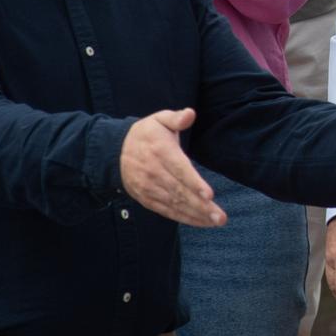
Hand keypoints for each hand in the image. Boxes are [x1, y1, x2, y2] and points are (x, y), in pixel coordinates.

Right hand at [120, 109, 225, 227]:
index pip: (179, 169)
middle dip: (201, 206)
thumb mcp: (159, 119)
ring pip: (175, 204)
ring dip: (196, 215)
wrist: (115, 151)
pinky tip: (201, 222)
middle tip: (220, 216)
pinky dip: (184, 218)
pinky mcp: (146, 199)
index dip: (194, 183)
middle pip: (179, 192)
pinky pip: (166, 211)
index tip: (209, 194)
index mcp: (160, 151)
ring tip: (216, 220)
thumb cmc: (146, 134)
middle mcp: (154, 172)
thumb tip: (190, 114)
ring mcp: (149, 188)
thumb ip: (176, 118)